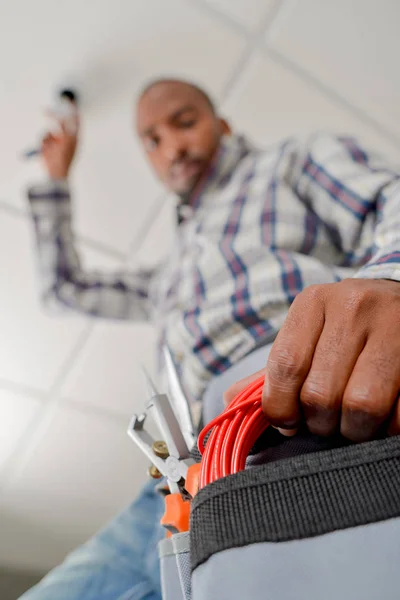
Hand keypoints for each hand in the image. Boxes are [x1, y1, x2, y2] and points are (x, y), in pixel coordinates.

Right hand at [41, 116, 78, 179]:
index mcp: (74, 138)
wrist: (56, 172)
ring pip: (49, 132)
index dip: (72, 111)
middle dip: (52, 117)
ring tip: (49, 147)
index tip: (68, 102)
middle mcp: (66, 138)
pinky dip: (43, 143)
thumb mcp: (68, 139)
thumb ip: (68, 126)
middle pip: (60, 123)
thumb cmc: (65, 158)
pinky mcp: (48, 146)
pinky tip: (46, 151)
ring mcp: (57, 142)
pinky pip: (44, 138)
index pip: (75, 121)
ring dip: (47, 137)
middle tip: (45, 111)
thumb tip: (69, 114)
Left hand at [224, 279, 399, 441]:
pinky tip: (383, 414)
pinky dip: (388, 426)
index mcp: (313, 303)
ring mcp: (392, 326)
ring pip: (361, 406)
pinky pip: (399, 413)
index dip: (280, 407)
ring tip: (354, 420)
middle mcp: (352, 307)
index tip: (288, 421)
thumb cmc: (346, 326)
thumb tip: (229, 401)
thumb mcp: (308, 333)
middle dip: (320, 422)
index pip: (284, 367)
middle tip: (326, 420)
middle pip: (320, 394)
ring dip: (354, 429)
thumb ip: (273, 370)